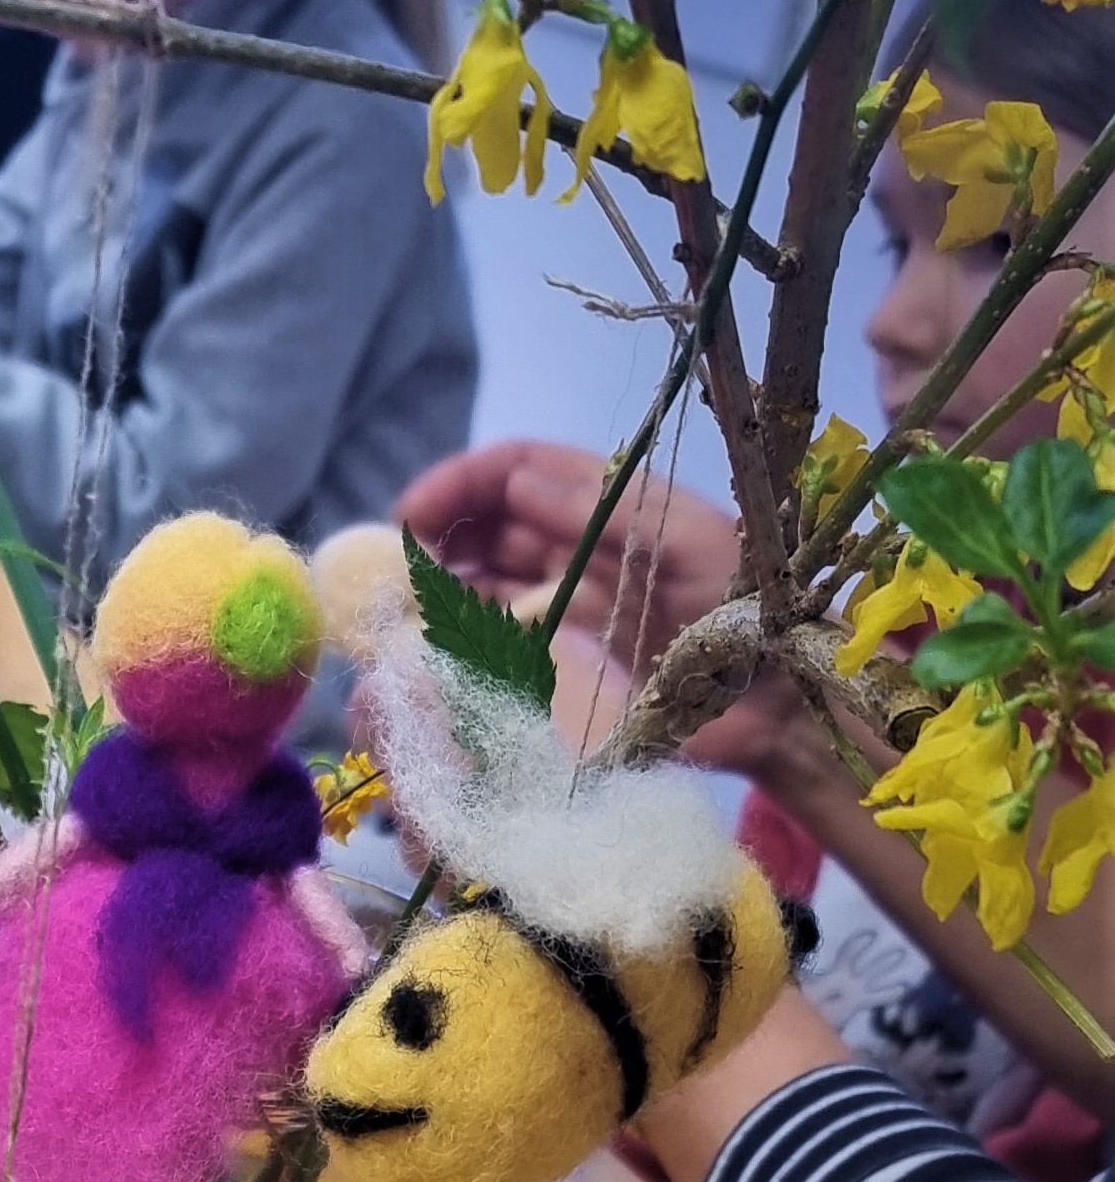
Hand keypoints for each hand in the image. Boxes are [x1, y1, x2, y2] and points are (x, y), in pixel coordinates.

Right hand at [397, 438, 741, 665]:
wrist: (786, 711)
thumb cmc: (753, 615)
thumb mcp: (693, 544)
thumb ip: (609, 511)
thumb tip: (517, 483)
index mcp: (611, 507)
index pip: (517, 471)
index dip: (460, 482)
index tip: (411, 513)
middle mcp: (579, 552)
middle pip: (485, 528)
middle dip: (434, 538)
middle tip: (395, 572)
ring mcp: (565, 611)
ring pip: (479, 585)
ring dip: (437, 592)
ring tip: (404, 614)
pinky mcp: (559, 670)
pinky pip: (491, 648)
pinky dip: (455, 646)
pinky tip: (431, 657)